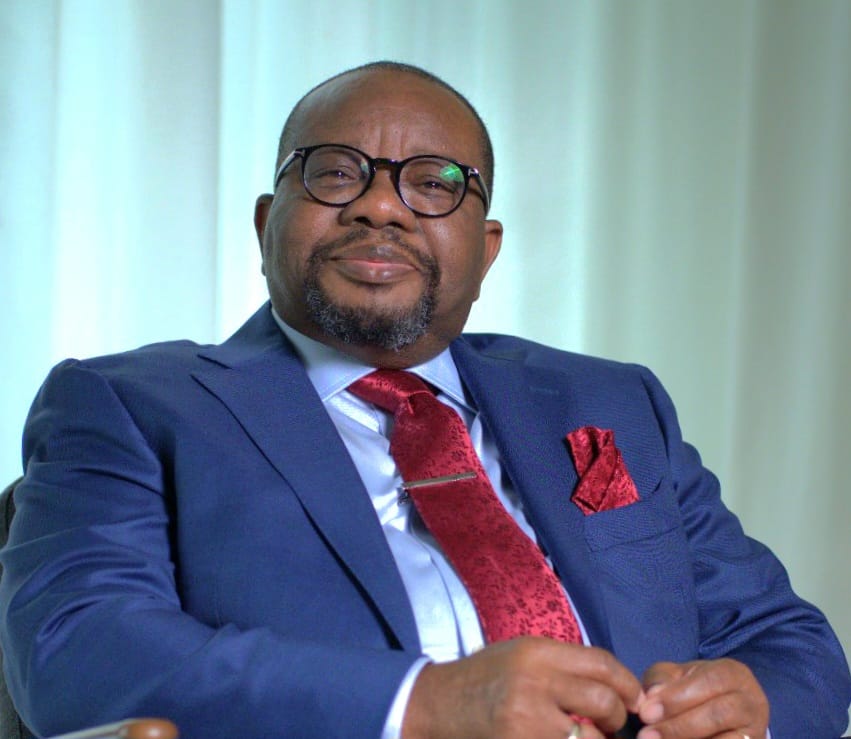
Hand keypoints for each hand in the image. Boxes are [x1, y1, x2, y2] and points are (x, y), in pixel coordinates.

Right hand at [401, 636, 642, 738]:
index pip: (601, 663)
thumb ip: (562, 664)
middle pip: (602, 699)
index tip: (634, 698)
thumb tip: (612, 684)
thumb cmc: (485, 677)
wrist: (438, 703)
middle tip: (612, 724)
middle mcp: (535, 681)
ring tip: (590, 738)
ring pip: (589, 736)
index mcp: (537, 651)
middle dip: (617, 717)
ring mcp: (527, 718)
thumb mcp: (521, 654)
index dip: (628, 684)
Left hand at [637, 659, 768, 738]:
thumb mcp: (678, 675)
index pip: (708, 682)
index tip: (646, 713)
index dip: (676, 698)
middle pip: (718, 714)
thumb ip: (662, 679)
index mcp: (733, 673)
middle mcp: (751, 701)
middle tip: (646, 735)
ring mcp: (755, 730)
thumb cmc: (696, 688)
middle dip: (678, 726)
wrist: (726, 709)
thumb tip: (651, 696)